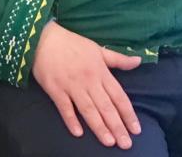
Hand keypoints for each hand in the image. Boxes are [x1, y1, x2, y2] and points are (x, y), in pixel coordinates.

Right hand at [32, 21, 141, 149]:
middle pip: (105, 107)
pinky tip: (78, 133)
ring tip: (109, 142)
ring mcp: (71, 86)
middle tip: (126, 144)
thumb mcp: (97, 49)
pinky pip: (64, 107)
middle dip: (117, 126)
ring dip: (99, 127)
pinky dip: (71, 119)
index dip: (128, 114)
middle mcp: (89, 81)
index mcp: (100, 71)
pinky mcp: (55, 89)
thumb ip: (118, 59)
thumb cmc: (72, 43)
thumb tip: (139, 61)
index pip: (118, 96)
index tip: (136, 130)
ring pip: (88, 110)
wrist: (43, 38)